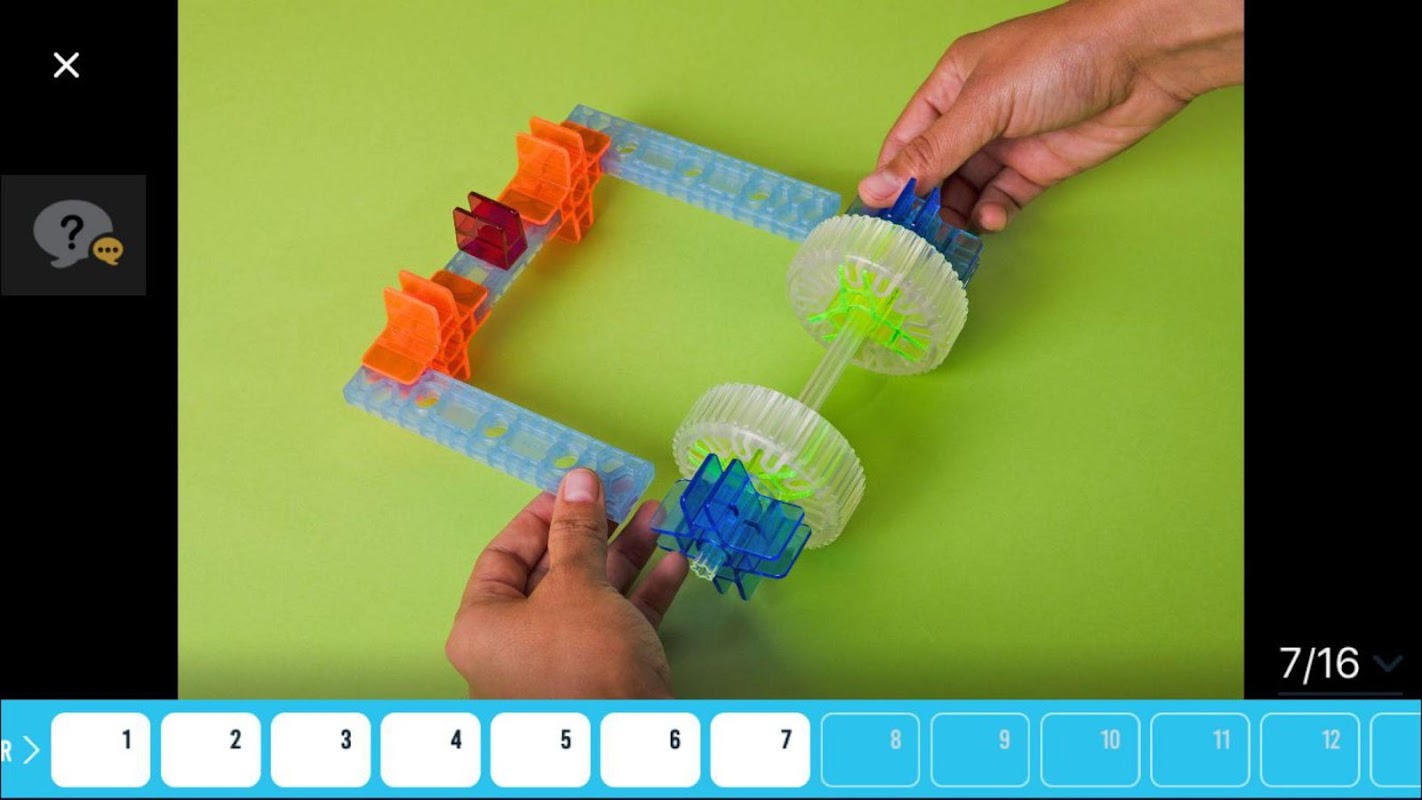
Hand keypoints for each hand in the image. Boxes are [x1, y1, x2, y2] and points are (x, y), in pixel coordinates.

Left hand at [445, 469, 689, 697]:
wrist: (630, 748)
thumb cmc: (583, 663)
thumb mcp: (578, 586)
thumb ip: (578, 530)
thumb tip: (579, 478)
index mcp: (485, 625)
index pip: (504, 555)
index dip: (542, 516)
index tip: (577, 487)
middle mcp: (516, 645)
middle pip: (554, 572)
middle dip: (594, 531)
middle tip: (623, 494)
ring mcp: (562, 663)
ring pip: (593, 594)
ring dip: (627, 553)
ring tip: (657, 514)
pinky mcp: (604, 677)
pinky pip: (620, 623)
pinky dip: (645, 593)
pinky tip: (674, 561)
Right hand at [859, 0, 1242, 231]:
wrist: (1144, 60)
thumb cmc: (1062, 57)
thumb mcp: (984, 104)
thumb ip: (932, 152)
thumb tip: (877, 185)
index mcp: (951, 85)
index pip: (906, 140)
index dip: (891, 178)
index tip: (880, 216)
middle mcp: (975, 114)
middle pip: (934, 171)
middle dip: (925, 204)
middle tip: (917, 238)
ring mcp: (1008, 142)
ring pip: (967, 190)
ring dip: (958, 214)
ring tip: (953, 236)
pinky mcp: (1039, 167)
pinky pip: (1003, 199)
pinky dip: (993, 214)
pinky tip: (993, 220)